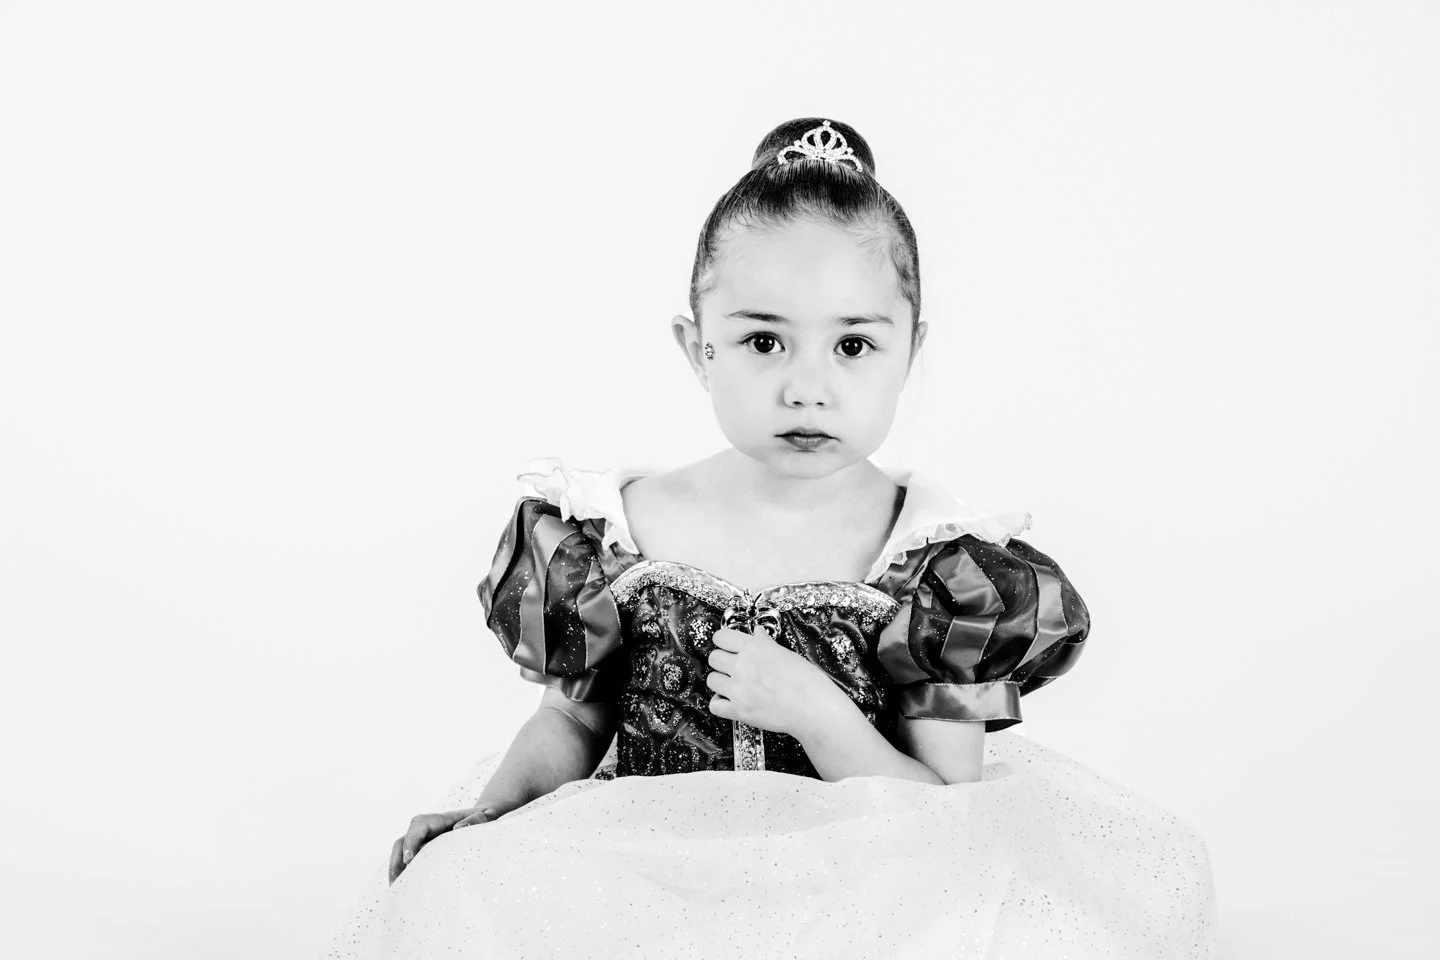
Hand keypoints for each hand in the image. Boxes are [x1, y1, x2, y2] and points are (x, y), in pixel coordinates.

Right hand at [387, 804, 506, 884]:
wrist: (487, 818)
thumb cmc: (489, 819)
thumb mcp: (489, 817)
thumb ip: (478, 820)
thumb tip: (457, 829)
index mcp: (443, 819)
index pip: (419, 824)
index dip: (411, 840)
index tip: (409, 858)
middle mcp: (430, 829)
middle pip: (404, 839)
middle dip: (397, 860)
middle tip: (397, 884)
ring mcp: (426, 841)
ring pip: (403, 851)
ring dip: (396, 869)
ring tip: (397, 892)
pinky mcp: (427, 852)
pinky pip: (411, 861)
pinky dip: (404, 874)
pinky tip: (405, 893)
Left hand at [705, 625, 839, 739]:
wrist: (814, 708)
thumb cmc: (807, 681)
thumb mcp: (786, 654)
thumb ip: (766, 643)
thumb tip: (757, 633)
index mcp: (754, 648)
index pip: (721, 637)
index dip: (722, 641)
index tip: (727, 646)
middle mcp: (743, 666)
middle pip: (713, 658)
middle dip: (722, 661)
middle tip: (733, 667)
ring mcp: (739, 689)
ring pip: (712, 680)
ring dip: (721, 682)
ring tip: (734, 685)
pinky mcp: (739, 711)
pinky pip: (714, 705)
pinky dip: (720, 703)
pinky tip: (731, 701)